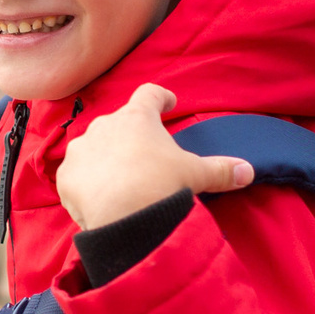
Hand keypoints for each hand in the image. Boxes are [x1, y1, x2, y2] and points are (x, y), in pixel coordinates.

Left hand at [56, 84, 253, 230]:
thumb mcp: (196, 175)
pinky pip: (77, 175)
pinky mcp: (66, 176)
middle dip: (131, 136)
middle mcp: (105, 126)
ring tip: (119, 181)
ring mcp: (82, 150)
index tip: (167, 104)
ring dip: (105, 159)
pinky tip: (99, 198)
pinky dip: (87, 183)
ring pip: (94, 148)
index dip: (160, 98)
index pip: (149, 94)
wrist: (123, 219)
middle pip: (119, 123)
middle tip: (144, 156)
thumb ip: (222, 170)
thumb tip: (248, 171)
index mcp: (137, 118)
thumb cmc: (162, 185)